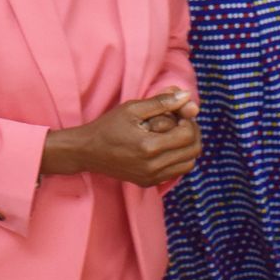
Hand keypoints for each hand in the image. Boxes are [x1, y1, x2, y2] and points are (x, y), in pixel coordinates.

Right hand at [41, 91, 200, 186]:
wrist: (87, 151)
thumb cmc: (108, 126)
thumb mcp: (132, 108)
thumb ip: (162, 102)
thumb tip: (187, 95)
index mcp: (149, 147)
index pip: (188, 135)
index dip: (188, 120)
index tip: (178, 112)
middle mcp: (153, 167)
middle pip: (193, 151)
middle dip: (192, 133)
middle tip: (180, 121)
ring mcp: (152, 178)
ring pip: (188, 164)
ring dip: (188, 147)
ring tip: (174, 133)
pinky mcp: (149, 183)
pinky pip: (177, 172)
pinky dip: (179, 158)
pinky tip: (166, 146)